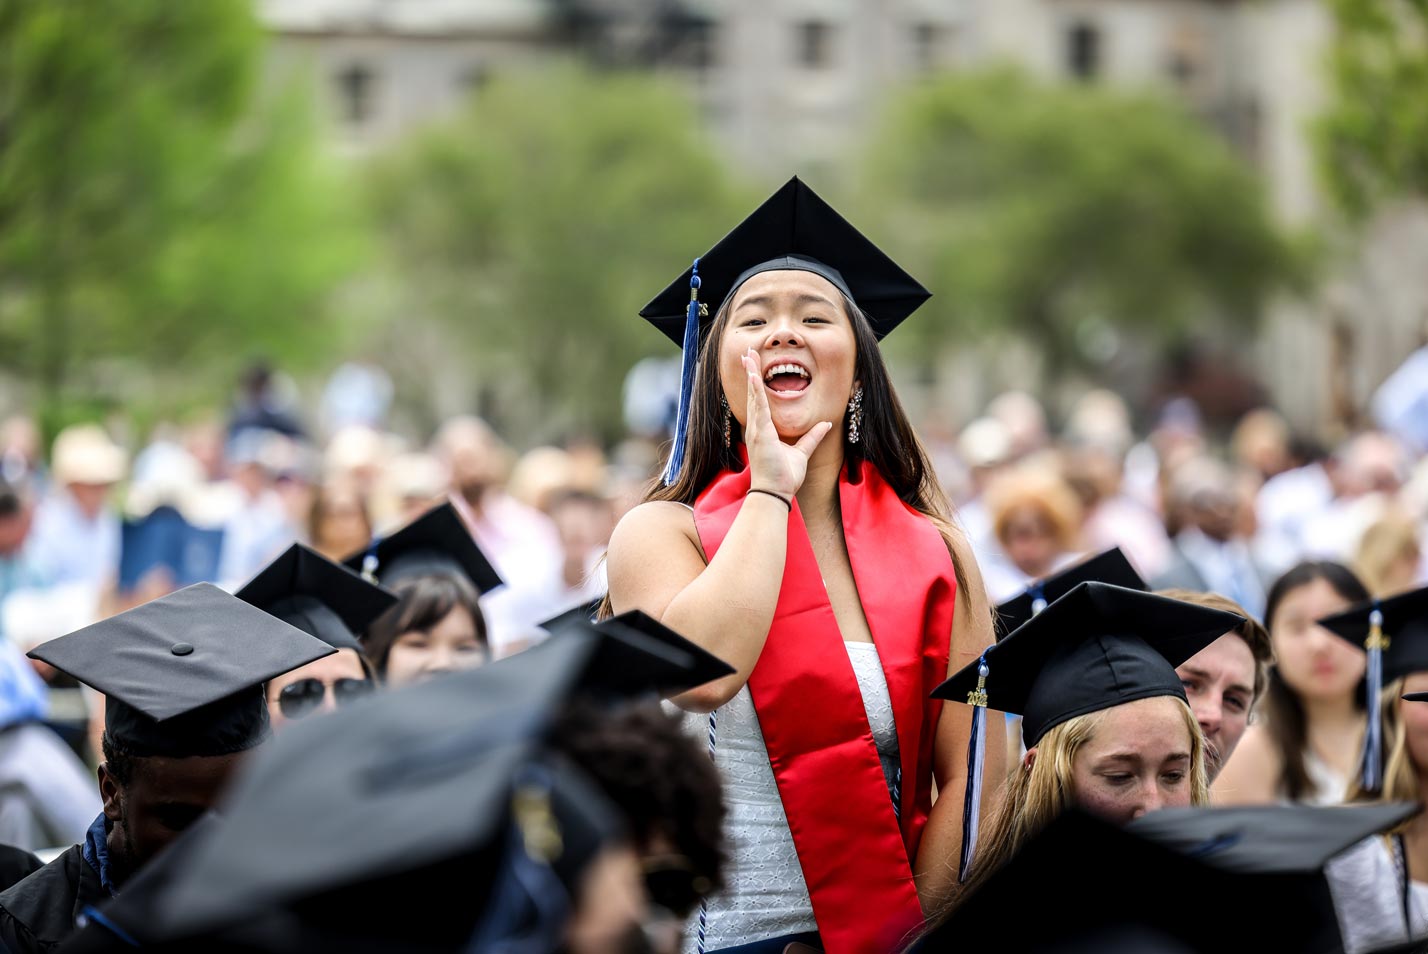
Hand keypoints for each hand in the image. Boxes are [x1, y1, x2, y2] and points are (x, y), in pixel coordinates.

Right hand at [740, 348, 832, 496]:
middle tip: (747, 352)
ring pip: (753, 396)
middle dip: (750, 371)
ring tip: (748, 356)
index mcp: (764, 430)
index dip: (757, 382)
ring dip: (751, 374)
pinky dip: (756, 391)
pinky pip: (758, 407)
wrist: (776, 493)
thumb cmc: (784, 477)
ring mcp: (756, 429)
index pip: (759, 401)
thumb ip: (812, 437)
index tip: (755, 365)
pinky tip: (754, 376)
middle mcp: (757, 427)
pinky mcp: (760, 433)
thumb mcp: (802, 452)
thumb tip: (826, 425)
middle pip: (753, 393)